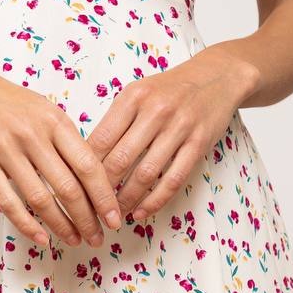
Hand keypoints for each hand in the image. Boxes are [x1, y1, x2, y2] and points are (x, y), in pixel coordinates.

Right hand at [0, 51, 121, 248]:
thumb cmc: (6, 101)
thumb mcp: (43, 109)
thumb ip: (65, 139)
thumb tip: (93, 176)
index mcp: (54, 120)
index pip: (88, 165)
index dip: (104, 196)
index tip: (114, 218)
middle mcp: (32, 135)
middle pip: (68, 187)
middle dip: (87, 219)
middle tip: (97, 238)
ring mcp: (6, 150)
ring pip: (40, 199)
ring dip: (61, 226)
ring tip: (74, 240)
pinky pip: (8, 202)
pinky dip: (27, 225)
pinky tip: (42, 238)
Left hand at [85, 48, 260, 219]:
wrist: (216, 77)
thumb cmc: (169, 89)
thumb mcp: (138, 93)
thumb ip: (115, 121)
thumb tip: (86, 158)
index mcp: (133, 97)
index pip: (100, 139)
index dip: (84, 169)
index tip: (76, 188)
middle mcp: (155, 111)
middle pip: (120, 159)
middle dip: (102, 191)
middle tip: (90, 210)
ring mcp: (179, 127)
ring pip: (146, 174)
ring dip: (126, 200)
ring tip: (113, 216)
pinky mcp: (199, 143)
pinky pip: (174, 179)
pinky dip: (155, 201)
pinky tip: (141, 212)